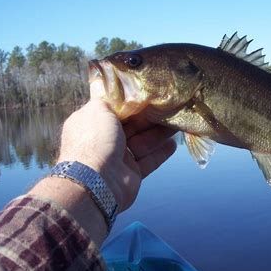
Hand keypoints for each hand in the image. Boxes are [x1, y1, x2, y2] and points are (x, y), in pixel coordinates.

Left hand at [57, 99, 176, 211]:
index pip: (115, 109)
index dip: (133, 103)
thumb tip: (112, 88)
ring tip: (178, 123)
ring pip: (143, 142)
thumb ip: (108, 98)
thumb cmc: (95, 139)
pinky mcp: (132, 173)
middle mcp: (105, 140)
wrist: (96, 181)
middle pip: (133, 126)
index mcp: (93, 123)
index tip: (151, 94)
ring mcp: (118, 158)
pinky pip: (149, 160)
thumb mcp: (98, 109)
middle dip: (151, 117)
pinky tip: (173, 144)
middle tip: (170, 107)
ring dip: (160, 133)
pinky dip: (160, 153)